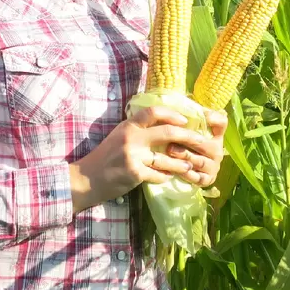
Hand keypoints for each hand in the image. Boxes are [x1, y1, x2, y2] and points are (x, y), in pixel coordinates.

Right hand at [68, 105, 219, 212]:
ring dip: (182, 163)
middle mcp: (132, 138)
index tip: (185, 120)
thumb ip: (138, 130)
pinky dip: (166, 176)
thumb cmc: (105, 157)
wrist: (87, 178)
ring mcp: (134, 156)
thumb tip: (164, 125)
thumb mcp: (119, 136)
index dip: (172, 114)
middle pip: (168, 132)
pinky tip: (170, 177)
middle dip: (189, 137)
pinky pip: (159, 175)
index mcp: (129, 126)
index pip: (153, 112)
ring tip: (190, 165)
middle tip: (201, 142)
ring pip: (168, 158)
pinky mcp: (135, 174)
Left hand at [165, 107, 225, 187]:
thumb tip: (181, 97)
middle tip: (172, 137)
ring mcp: (213, 166)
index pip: (220, 122)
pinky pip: (197, 177)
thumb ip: (186, 115)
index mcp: (214, 135)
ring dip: (184, 156)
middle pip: (206, 143)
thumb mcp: (184, 129)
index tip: (201, 114)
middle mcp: (217, 149)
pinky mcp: (207, 180)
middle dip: (188, 140)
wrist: (187, 171)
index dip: (213, 117)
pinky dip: (186, 173)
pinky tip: (174, 169)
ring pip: (200, 160)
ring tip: (169, 151)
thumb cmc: (182, 145)